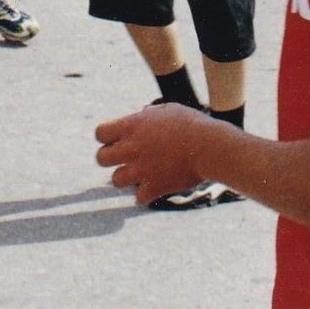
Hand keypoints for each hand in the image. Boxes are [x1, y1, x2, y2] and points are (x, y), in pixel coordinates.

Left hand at [94, 103, 222, 206]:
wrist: (210, 146)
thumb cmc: (193, 125)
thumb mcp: (169, 110)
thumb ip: (150, 114)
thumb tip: (143, 114)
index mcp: (132, 126)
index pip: (99, 134)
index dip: (107, 138)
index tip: (119, 140)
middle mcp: (131, 148)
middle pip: (101, 158)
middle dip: (110, 159)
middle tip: (127, 158)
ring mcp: (141, 169)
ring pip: (116, 180)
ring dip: (127, 178)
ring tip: (141, 174)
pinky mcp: (153, 187)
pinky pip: (138, 197)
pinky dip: (146, 194)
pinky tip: (156, 186)